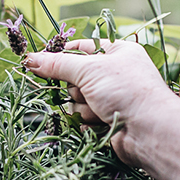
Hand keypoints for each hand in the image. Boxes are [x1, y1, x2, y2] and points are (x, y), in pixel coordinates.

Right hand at [24, 40, 179, 166]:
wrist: (149, 132)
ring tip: (100, 111)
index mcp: (117, 52)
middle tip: (87, 91)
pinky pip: (84, 119)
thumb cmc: (125, 91)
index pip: (80, 48)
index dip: (60, 55)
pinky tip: (102, 124)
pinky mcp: (108, 120)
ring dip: (84, 108)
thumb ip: (57, 65)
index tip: (40, 62)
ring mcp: (112, 98)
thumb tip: (29, 59)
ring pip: (77, 101)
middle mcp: (116, 74)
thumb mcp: (89, 70)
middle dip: (77, 88)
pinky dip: (89, 122)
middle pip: (75, 78)